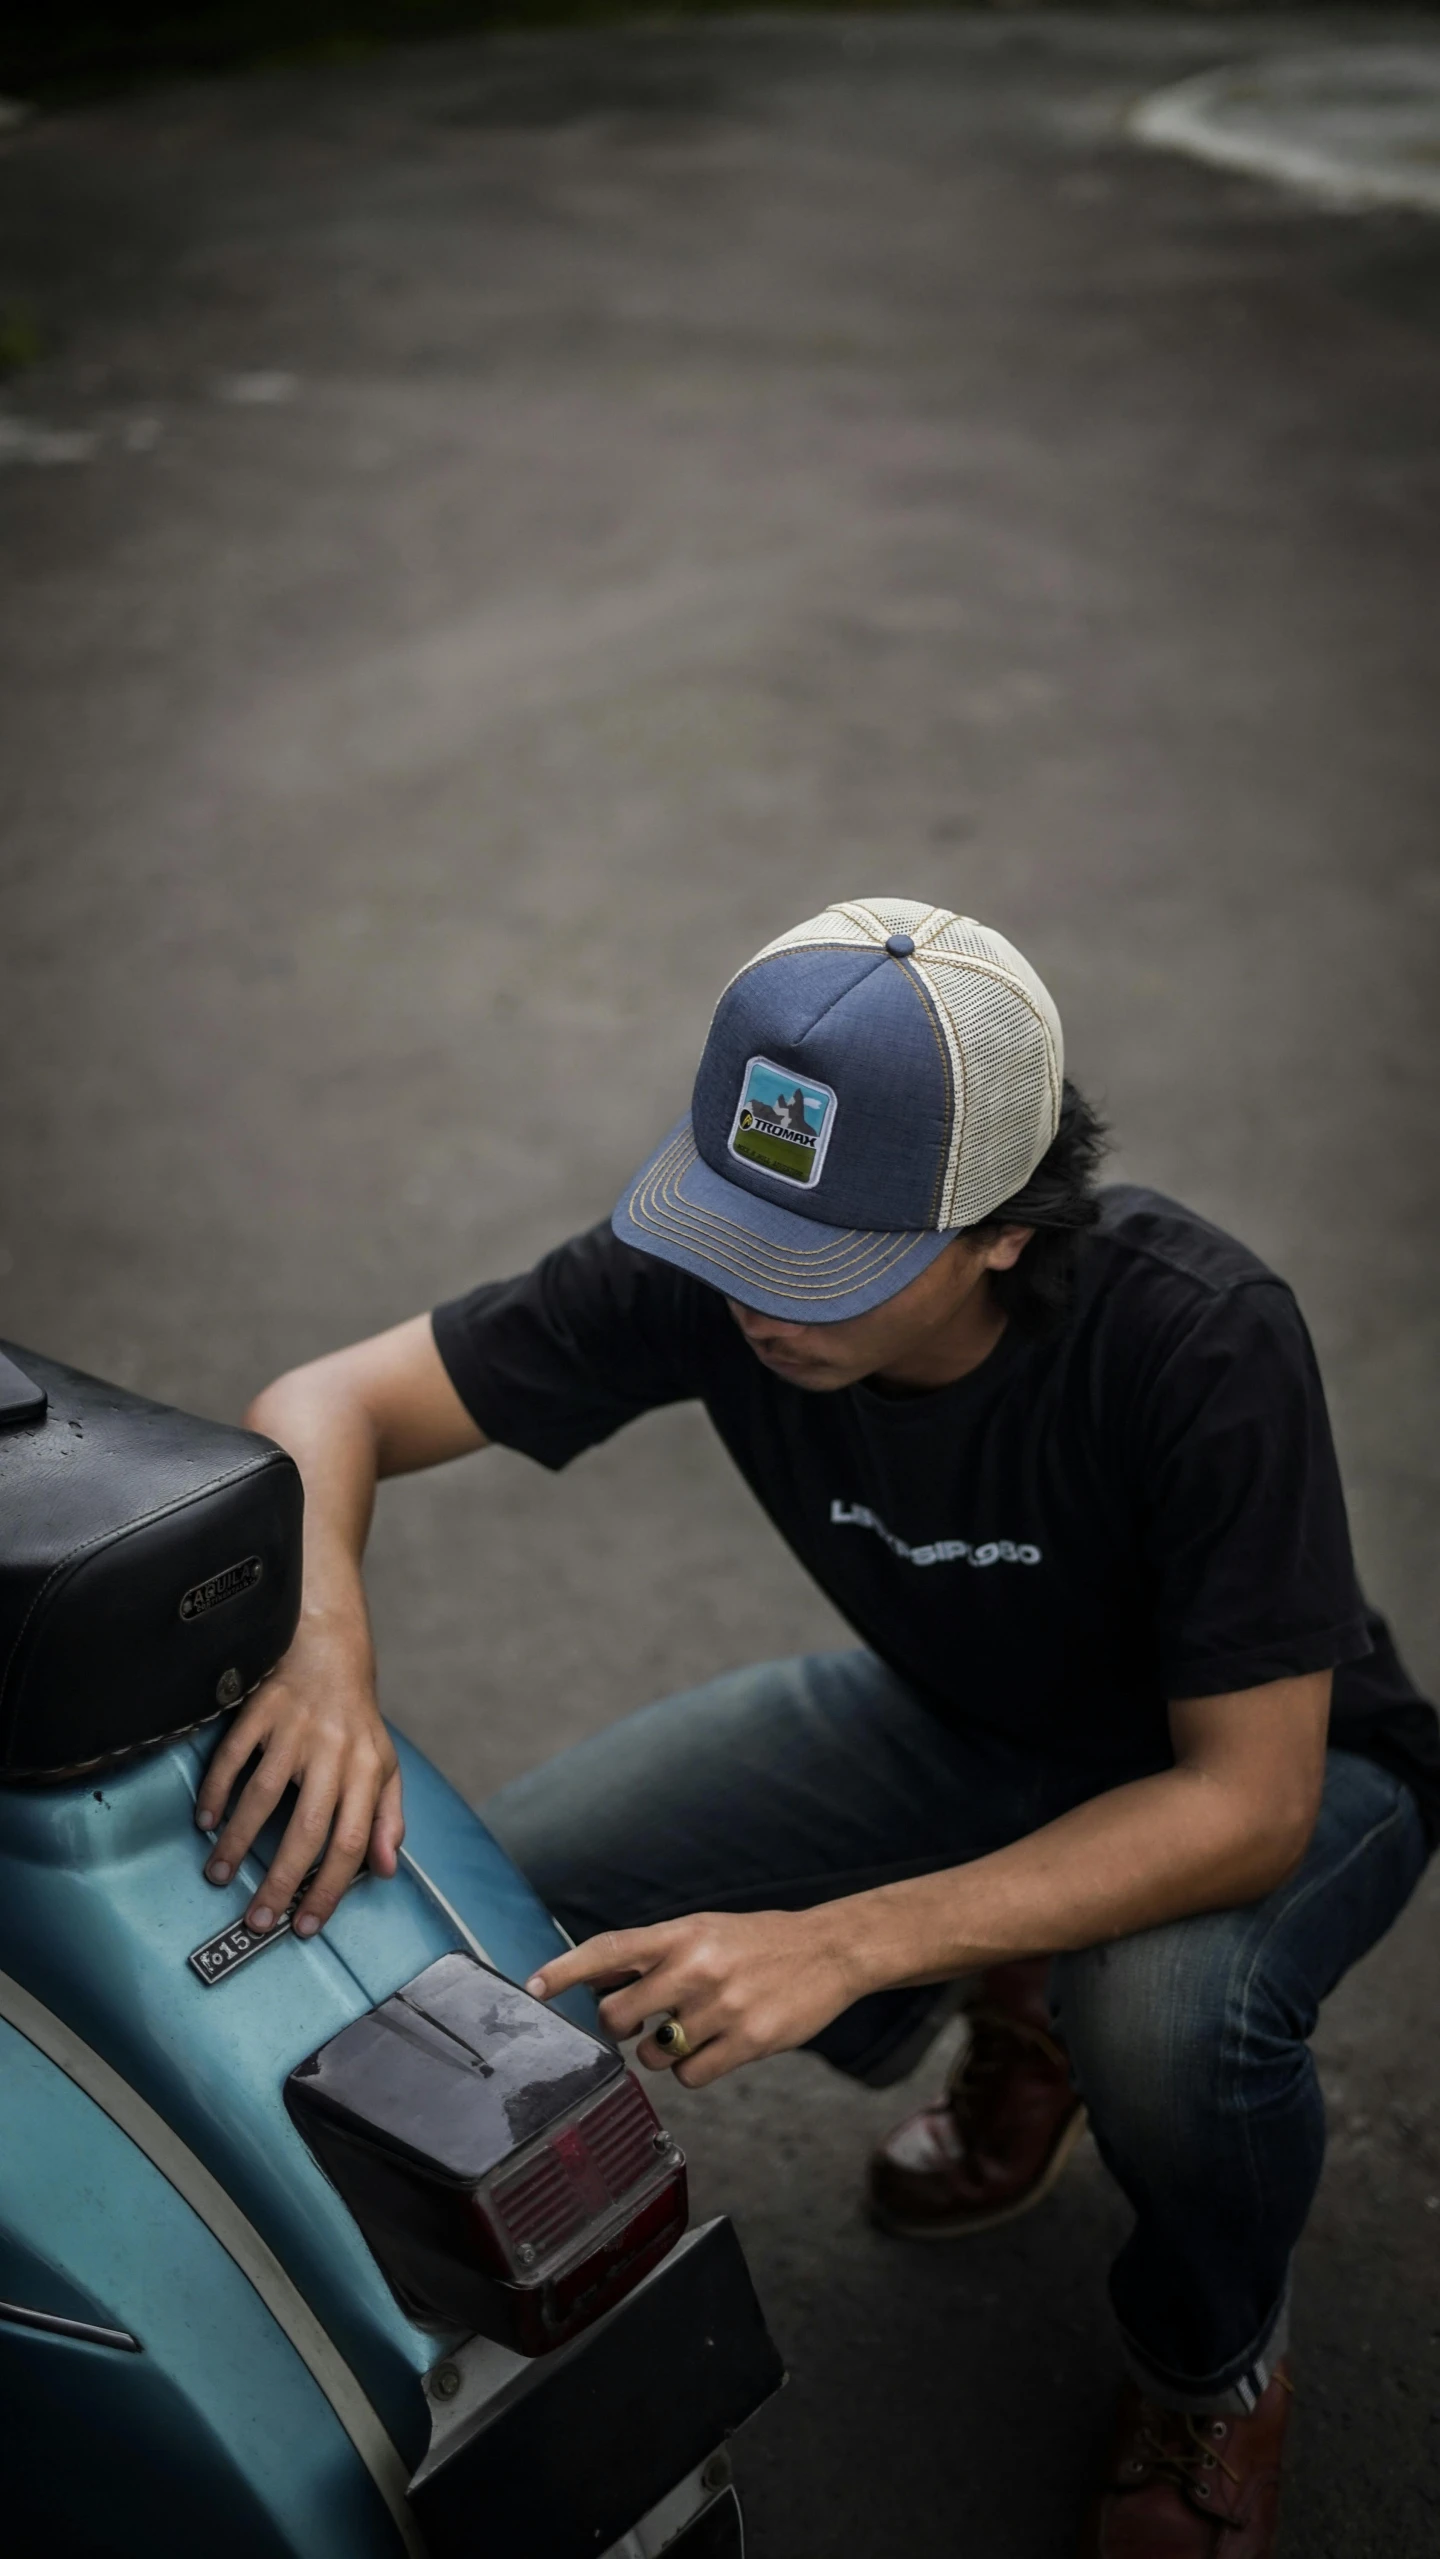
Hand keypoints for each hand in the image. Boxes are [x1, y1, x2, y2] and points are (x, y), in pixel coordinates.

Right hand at [194, 1618, 403, 1937]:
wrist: (330, 1647)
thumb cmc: (357, 1721)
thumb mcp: (384, 1767)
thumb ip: (388, 1819)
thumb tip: (387, 1871)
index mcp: (367, 1771)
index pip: (351, 1841)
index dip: (330, 1888)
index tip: (305, 1925)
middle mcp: (334, 1752)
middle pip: (308, 1828)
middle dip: (281, 1880)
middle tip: (256, 1919)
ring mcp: (296, 1728)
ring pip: (264, 1794)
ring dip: (238, 1840)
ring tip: (219, 1875)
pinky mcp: (263, 1708)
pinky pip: (234, 1754)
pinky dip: (216, 1788)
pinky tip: (204, 1820)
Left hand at [526, 1908, 863, 2088]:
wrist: (829, 1951)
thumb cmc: (757, 1942)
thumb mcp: (703, 1931)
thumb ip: (652, 1954)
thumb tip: (593, 1981)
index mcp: (682, 1934)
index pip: (609, 1949)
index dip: (565, 1971)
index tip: (533, 1987)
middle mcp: (696, 1967)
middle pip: (618, 2016)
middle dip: (618, 2028)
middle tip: (639, 2023)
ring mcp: (721, 2007)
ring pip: (653, 2056)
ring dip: (661, 2053)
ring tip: (692, 2031)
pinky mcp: (748, 2042)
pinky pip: (690, 2078)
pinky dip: (694, 2070)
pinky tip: (715, 2047)